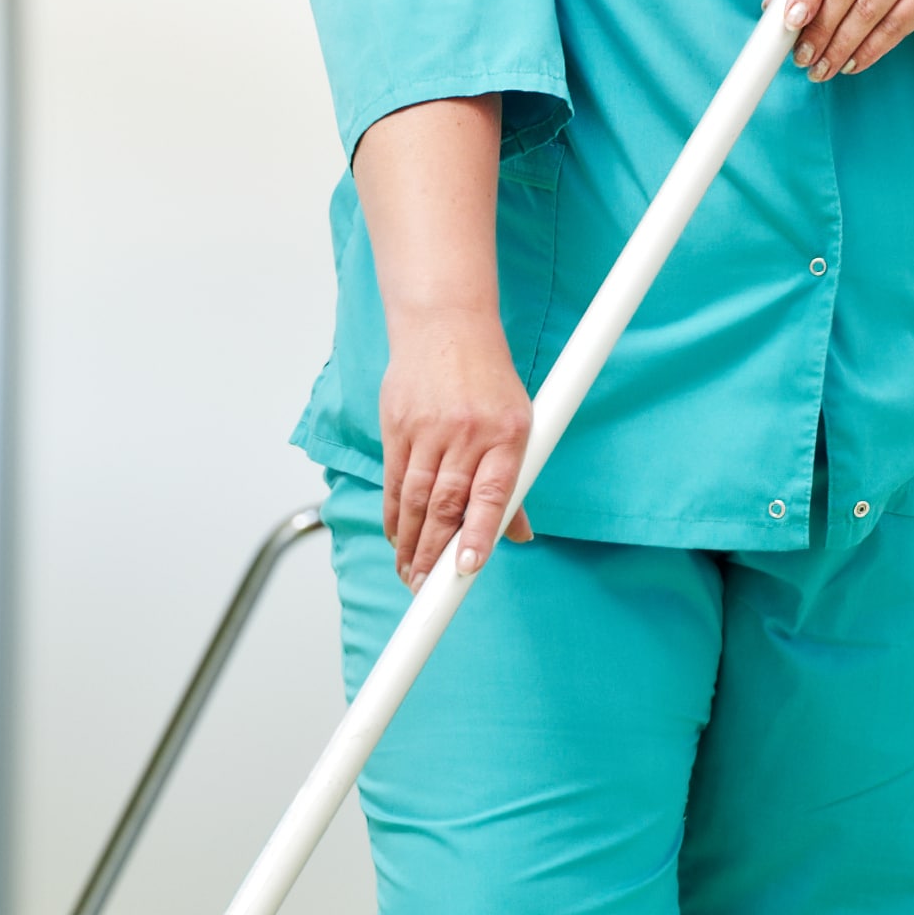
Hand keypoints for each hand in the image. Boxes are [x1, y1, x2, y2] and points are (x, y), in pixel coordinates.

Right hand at [379, 308, 533, 585]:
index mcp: (506, 434)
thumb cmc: (487, 379)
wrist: (446, 324)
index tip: (467, 567)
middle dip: (433, 553)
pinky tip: (397, 539)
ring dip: (410, 543)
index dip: (477, 534)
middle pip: (445, 504)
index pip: (489, 494)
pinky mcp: (398, 424)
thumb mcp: (518, 423)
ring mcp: (428, 429)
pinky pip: (395, 480)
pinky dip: (395, 515)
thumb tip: (518, 535)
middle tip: (427, 590)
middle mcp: (466, 433)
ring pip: (416, 498)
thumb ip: (514, 482)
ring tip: (409, 574)